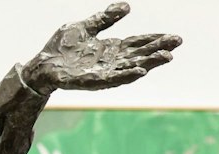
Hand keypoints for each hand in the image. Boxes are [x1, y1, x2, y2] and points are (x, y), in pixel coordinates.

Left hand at [26, 3, 179, 94]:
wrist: (41, 64)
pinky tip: (140, 71)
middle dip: (158, 50)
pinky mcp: (92, 81)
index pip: (138, 43)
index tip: (173, 37)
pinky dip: (127, 75)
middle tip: (177, 43)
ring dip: (149, 63)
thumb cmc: (61, 48)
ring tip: (166, 57)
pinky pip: (113, 78)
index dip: (155, 40)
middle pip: (140, 54)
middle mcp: (111, 61)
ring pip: (131, 67)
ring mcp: (103, 72)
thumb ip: (105, 18)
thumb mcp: (85, 27)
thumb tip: (127, 7)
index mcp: (111, 48)